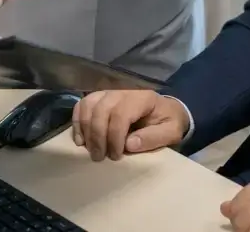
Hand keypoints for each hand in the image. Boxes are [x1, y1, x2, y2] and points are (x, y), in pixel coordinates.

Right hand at [71, 90, 189, 160]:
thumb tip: (129, 144)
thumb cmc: (168, 122)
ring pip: (89, 104)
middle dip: (98, 136)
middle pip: (102, 109)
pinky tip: (80, 139)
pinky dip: (78, 121)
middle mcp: (124, 91)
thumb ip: (153, 138)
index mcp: (143, 98)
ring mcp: (111, 92)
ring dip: (86, 129)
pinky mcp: (101, 98)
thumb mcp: (171, 132)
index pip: (121, 113)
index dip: (114, 136)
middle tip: (100, 157)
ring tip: (91, 150)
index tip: (116, 156)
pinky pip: (83, 104)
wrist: (167, 111)